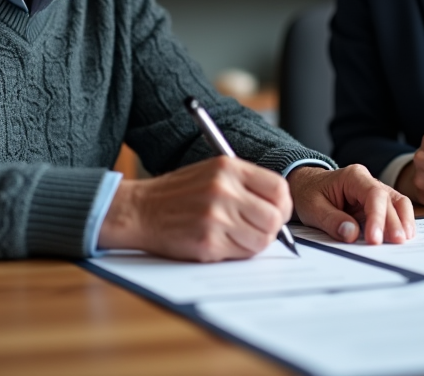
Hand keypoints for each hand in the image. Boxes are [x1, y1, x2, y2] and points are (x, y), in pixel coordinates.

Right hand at [98, 157, 291, 261]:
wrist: (140, 210)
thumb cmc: (178, 193)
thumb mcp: (212, 172)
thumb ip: (245, 184)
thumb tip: (279, 206)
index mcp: (228, 168)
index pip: (278, 188)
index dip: (283, 205)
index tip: (278, 212)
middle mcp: (224, 190)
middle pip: (274, 218)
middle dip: (272, 228)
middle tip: (258, 229)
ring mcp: (216, 217)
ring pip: (261, 240)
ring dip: (254, 243)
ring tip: (236, 236)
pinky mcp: (207, 242)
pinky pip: (241, 254)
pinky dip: (237, 253)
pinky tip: (221, 243)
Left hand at [287, 165, 415, 244]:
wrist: (306, 187)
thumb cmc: (309, 194)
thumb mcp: (312, 208)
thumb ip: (331, 220)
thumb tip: (351, 234)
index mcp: (353, 176)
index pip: (373, 194)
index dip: (377, 216)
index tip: (374, 238)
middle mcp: (368, 181)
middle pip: (389, 199)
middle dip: (393, 222)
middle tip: (396, 243)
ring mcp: (376, 191)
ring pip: (397, 203)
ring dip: (403, 222)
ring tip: (403, 241)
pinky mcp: (377, 204)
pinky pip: (394, 210)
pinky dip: (400, 223)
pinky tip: (402, 237)